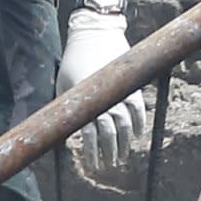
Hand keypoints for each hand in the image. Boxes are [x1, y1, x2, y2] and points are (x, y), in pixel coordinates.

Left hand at [59, 4, 150, 177]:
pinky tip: (137, 136)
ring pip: (126, 126)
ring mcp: (120, 94)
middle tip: (108, 165)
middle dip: (109, 152)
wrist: (94, 34)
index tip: (93, 164)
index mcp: (86, 101)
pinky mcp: (131, 87)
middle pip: (109, 134)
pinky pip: (139, 110)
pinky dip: (139, 124)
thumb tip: (61, 130)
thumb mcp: (62, 85)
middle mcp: (105, 101)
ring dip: (124, 143)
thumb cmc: (72, 61)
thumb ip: (65, 107)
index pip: (90, 135)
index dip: (92, 152)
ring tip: (121, 157)